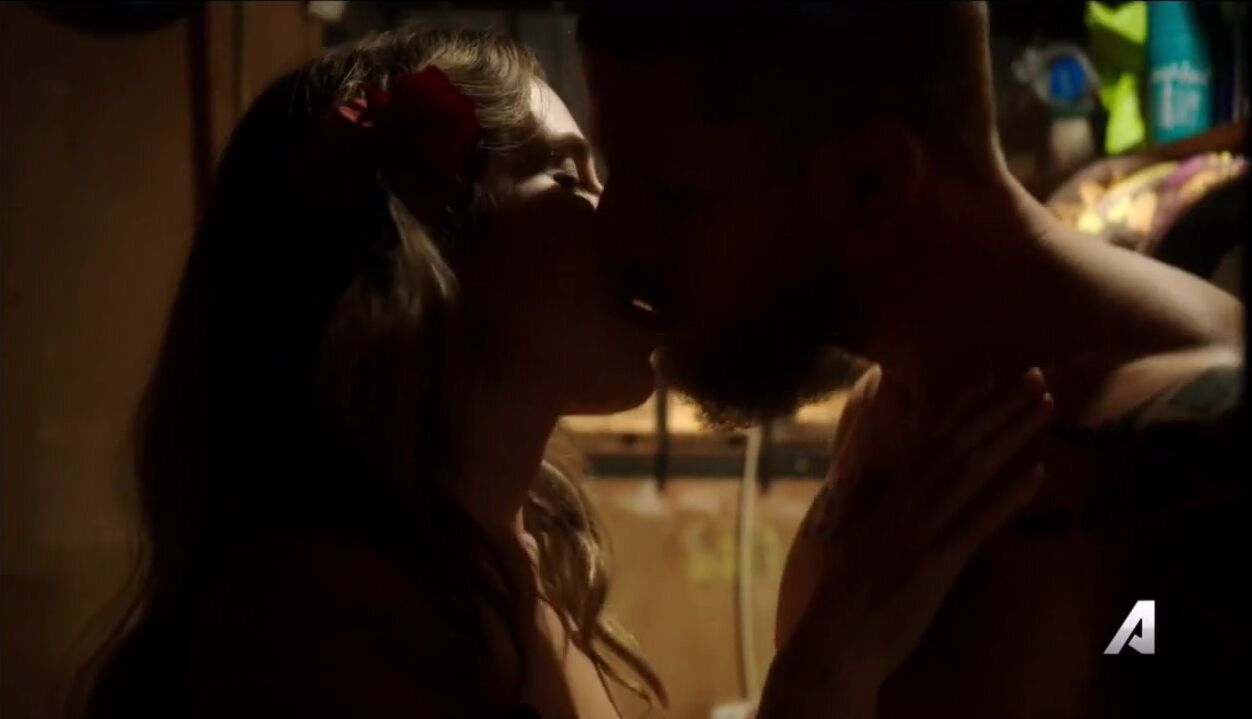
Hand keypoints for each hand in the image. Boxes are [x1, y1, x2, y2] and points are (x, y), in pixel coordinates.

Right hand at [775, 368, 1053, 714]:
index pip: (927, 441)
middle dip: (999, 409)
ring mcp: (921, 532)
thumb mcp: (847, 533)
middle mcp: (904, 505)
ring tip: (1047, 407)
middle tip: (1038, 377)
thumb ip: (864, 496)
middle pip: (958, 446)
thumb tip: (874, 463)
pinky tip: (1037, 474)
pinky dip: (1007, 497)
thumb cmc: (840, 596)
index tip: (991, 377)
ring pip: (971, 472)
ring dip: (1011, 436)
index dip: (961, 407)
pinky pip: (977, 524)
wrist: (834, 642)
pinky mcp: (937, 566)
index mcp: (885, 497)